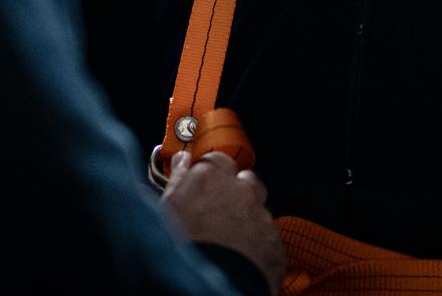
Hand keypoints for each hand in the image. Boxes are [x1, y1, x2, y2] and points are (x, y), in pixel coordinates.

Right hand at [161, 151, 284, 295]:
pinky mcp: (275, 242)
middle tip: (217, 211)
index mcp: (210, 177)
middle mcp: (240, 190)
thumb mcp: (166, 209)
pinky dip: (257, 240)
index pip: (216, 159)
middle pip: (243, 179)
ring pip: (258, 206)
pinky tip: (242, 254)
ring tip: (230, 236)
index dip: (211, 172)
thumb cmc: (182, 249)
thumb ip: (177, 179)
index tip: (204, 183)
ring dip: (247, 214)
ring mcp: (261, 215)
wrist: (209, 291)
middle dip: (234, 190)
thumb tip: (181, 160)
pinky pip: (268, 234)